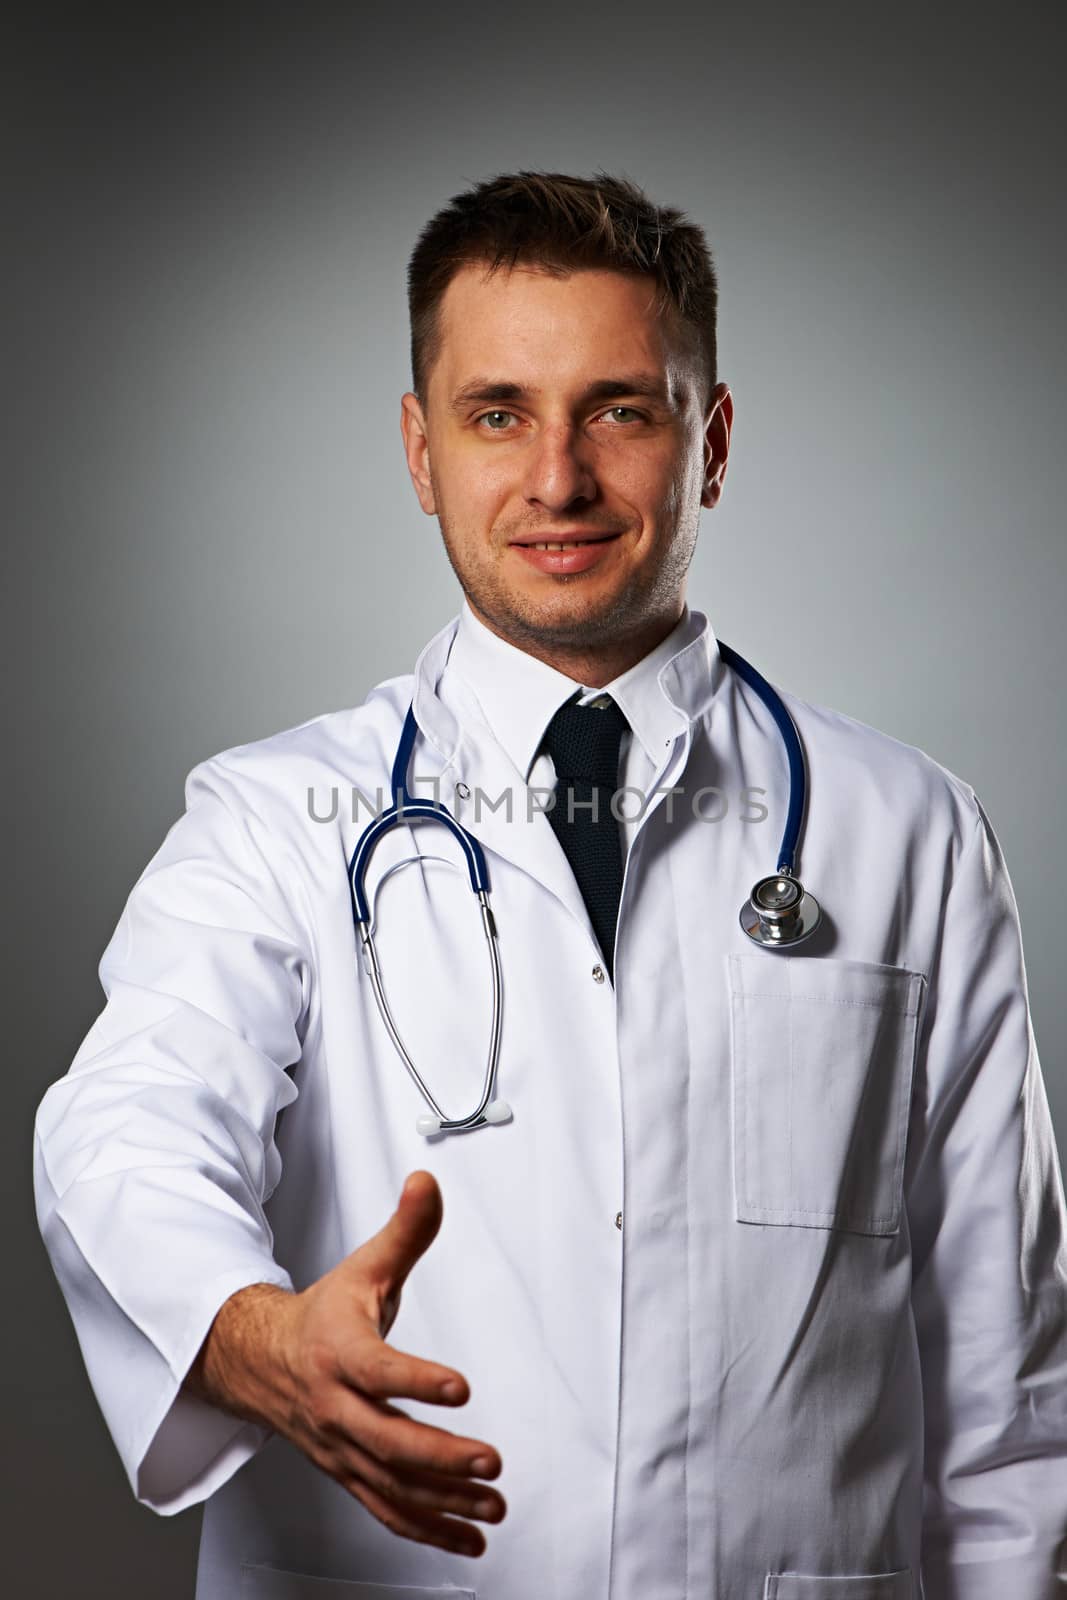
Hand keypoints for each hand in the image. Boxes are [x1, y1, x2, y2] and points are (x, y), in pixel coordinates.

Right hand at [186, 1170, 505, 1556]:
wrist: (261, 1360)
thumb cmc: (323, 1316)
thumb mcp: (364, 1267)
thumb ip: (405, 1231)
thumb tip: (427, 1184)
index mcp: (339, 1353)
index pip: (378, 1371)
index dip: (417, 1381)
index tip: (460, 1386)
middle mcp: (336, 1408)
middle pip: (386, 1442)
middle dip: (440, 1457)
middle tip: (489, 1462)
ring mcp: (342, 1449)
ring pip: (392, 1484)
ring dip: (444, 1501)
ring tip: (492, 1503)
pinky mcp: (351, 1473)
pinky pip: (389, 1509)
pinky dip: (429, 1529)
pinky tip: (470, 1536)